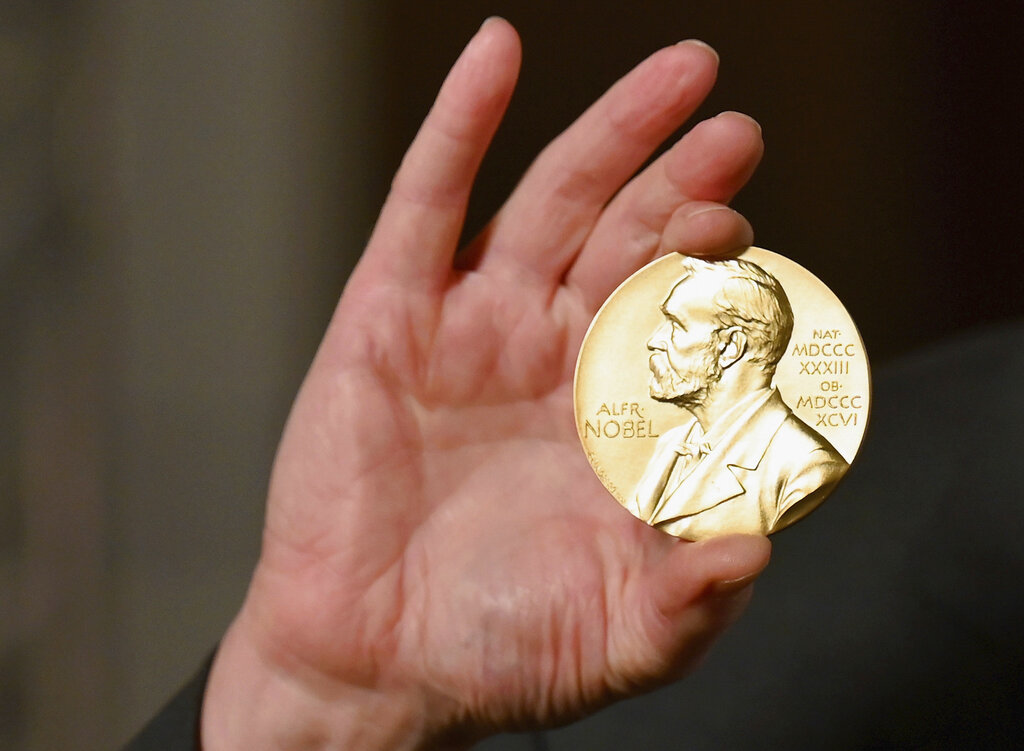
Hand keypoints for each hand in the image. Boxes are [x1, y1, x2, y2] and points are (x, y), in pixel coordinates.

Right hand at [203, 18, 768, 749]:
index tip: (750, 257)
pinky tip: (495, 54)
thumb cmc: (496, 648)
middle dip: (687, 184)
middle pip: (630, 241)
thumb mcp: (623, 635)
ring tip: (680, 79)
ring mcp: (472, 327)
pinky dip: (458, 125)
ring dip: (613, 137)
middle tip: (739, 132)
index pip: (688, 318)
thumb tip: (759, 546)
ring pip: (551, 204)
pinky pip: (425, 203)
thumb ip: (696, 596)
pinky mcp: (388, 315)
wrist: (371, 663)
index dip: (724, 280)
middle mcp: (551, 358)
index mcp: (617, 416)